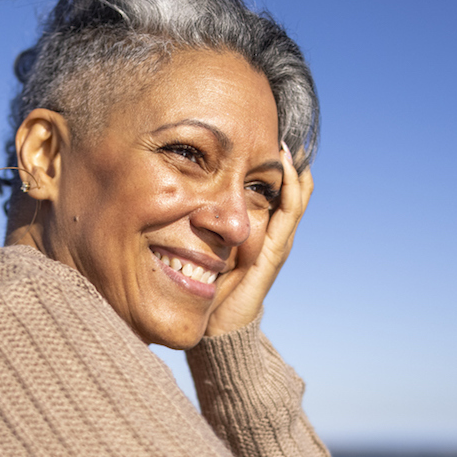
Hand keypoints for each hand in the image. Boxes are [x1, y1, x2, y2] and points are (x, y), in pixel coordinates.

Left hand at [204, 143, 312, 336]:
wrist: (217, 326)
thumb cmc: (204, 289)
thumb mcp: (195, 249)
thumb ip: (190, 228)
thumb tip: (163, 199)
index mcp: (253, 231)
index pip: (265, 190)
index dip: (265, 166)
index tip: (256, 135)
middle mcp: (269, 233)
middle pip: (284, 189)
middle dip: (284, 161)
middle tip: (279, 129)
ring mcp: (275, 241)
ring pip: (292, 196)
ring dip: (292, 168)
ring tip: (289, 141)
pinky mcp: (274, 251)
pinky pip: (289, 212)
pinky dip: (293, 188)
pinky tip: (291, 167)